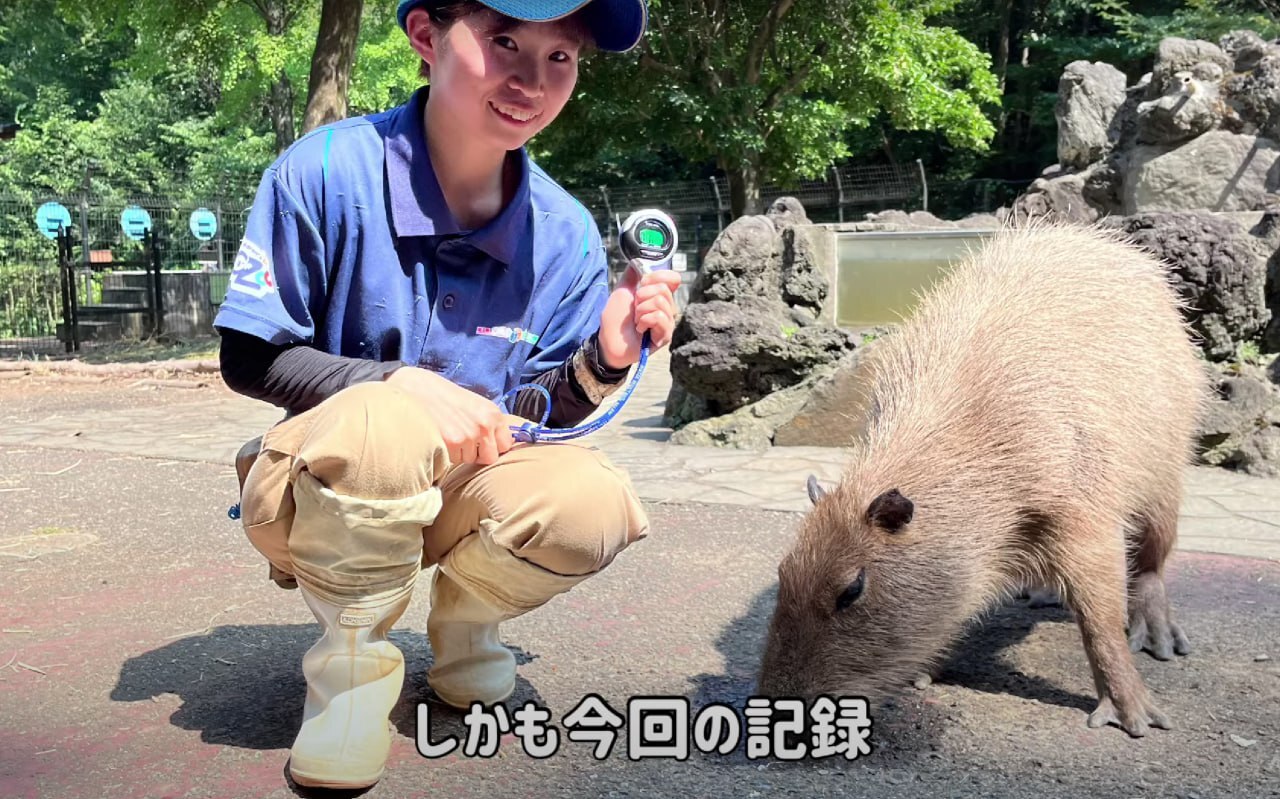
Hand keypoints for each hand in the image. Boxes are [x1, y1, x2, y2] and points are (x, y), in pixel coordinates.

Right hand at [384, 366, 514, 464]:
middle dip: (477, 454)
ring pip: (469, 460)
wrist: (415, 389)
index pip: (506, 445)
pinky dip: (447, 454)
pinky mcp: (452, 444)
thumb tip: (498, 443)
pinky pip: (454, 460)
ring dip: (460, 453)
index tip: (483, 443)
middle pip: (490, 457)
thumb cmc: (442, 396)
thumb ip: (487, 422)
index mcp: (493, 413)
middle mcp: (484, 425)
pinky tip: (439, 437)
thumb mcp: (473, 404)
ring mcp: (469, 436)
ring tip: (447, 434)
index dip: (493, 446)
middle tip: (463, 441)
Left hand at [597, 266, 681, 369]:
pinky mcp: (665, 335)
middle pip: (665, 289)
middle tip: (635, 308)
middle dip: (643, 295)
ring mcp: (667, 322)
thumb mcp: (622, 291)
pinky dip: (645, 320)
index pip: (673, 278)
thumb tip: (636, 260)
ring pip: (661, 302)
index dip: (658, 277)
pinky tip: (640, 329)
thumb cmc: (615, 319)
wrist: (608, 341)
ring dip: (642, 310)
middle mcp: (666, 308)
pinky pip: (660, 318)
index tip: (642, 284)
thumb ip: (631, 275)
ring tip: (636, 320)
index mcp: (658, 295)